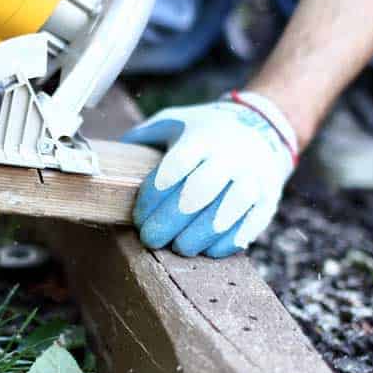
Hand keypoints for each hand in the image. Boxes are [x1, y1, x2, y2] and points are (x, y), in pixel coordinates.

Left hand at [121, 92, 297, 257]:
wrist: (262, 126)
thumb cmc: (205, 131)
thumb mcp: (172, 122)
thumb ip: (141, 138)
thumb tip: (105, 159)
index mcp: (201, 138)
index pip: (173, 170)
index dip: (152, 199)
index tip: (139, 217)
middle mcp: (229, 157)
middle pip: (197, 194)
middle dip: (170, 222)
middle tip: (151, 239)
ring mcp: (252, 178)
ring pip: (225, 213)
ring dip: (198, 237)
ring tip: (179, 247)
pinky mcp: (267, 198)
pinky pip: (249, 226)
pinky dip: (227, 243)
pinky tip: (208, 250)